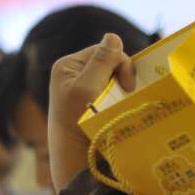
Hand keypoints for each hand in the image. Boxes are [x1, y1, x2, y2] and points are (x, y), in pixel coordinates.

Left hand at [47, 34, 136, 193]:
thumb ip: (100, 61)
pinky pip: (115, 92)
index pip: (103, 50)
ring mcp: (85, 90)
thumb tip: (112, 36)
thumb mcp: (86, 88)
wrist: (77, 159)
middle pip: (111, 63)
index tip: (127, 85)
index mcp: (68, 66)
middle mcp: (75, 75)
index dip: (119, 63)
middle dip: (122, 76)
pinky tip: (124, 107)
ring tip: (123, 103)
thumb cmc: (77, 123)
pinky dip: (122, 98)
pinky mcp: (95, 104)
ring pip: (115, 78)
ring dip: (123, 89)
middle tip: (127, 94)